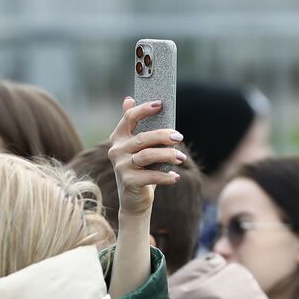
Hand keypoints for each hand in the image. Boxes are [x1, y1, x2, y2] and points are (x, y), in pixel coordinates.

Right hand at [107, 97, 184, 218]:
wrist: (134, 201)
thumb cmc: (140, 170)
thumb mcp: (138, 148)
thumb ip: (135, 126)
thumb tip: (128, 98)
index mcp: (118, 138)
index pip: (129, 118)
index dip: (144, 109)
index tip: (160, 104)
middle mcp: (116, 150)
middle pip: (142, 138)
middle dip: (163, 135)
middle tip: (179, 136)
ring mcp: (121, 166)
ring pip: (147, 155)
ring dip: (168, 155)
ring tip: (182, 157)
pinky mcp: (128, 182)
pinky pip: (151, 176)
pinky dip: (166, 176)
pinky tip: (176, 176)